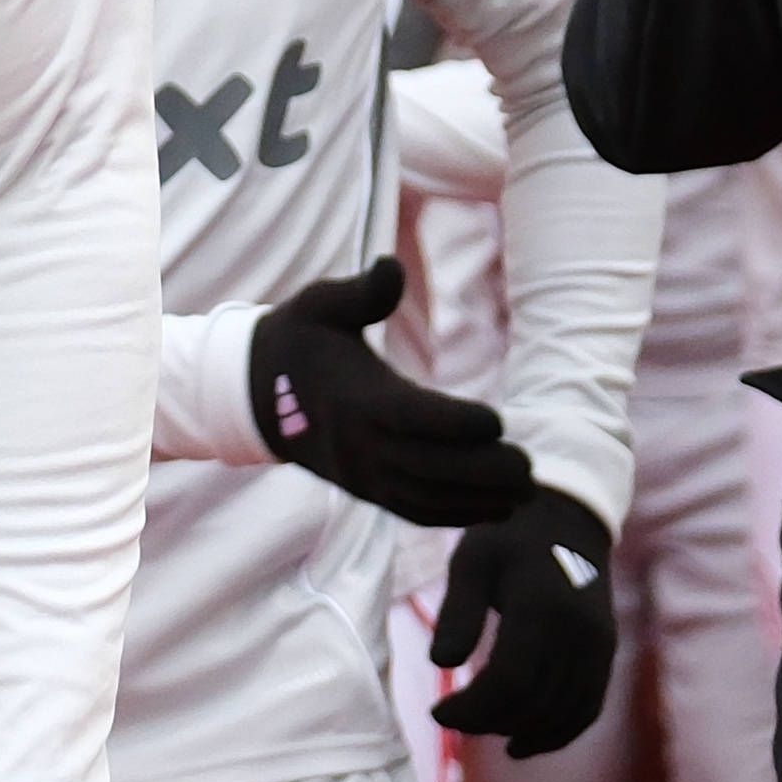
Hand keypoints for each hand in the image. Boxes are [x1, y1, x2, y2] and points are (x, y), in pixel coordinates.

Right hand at [245, 259, 528, 525]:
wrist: (254, 394)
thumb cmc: (298, 341)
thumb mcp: (319, 304)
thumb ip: (361, 291)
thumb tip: (390, 266)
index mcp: (353, 398)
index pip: (411, 419)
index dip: (456, 425)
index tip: (498, 420)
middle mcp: (358, 444)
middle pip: (427, 469)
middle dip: (482, 473)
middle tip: (527, 466)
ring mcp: (360, 474)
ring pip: (425, 498)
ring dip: (476, 501)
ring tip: (523, 491)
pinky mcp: (364, 489)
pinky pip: (412, 511)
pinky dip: (454, 515)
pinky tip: (494, 509)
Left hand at [431, 483, 617, 756]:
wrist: (567, 520)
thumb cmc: (508, 538)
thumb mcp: (471, 561)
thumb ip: (458, 612)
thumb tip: (440, 664)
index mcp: (543, 608)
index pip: (509, 681)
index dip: (472, 708)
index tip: (436, 712)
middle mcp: (580, 633)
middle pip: (534, 703)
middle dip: (487, 721)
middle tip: (449, 718)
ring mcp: (600, 646)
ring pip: (563, 713)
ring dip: (519, 730)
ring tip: (479, 727)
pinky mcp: (607, 654)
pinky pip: (587, 708)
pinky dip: (556, 733)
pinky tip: (521, 743)